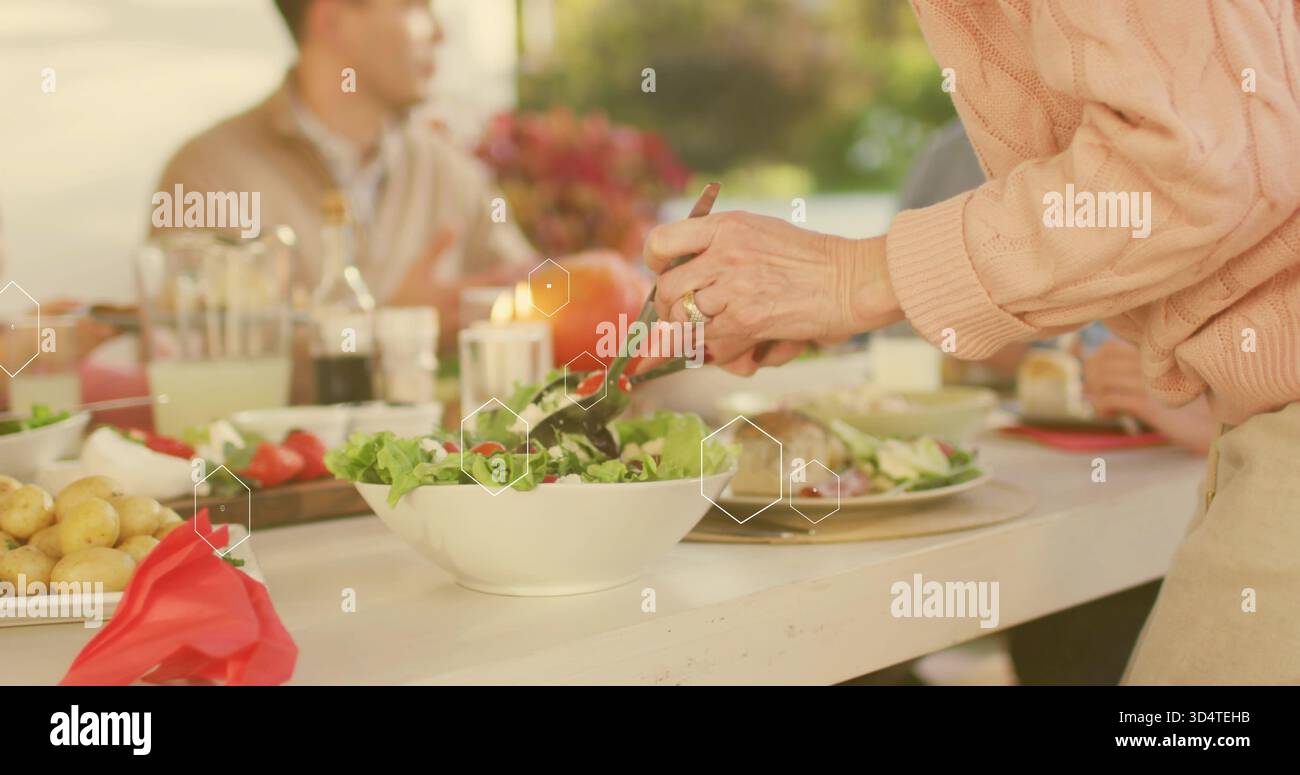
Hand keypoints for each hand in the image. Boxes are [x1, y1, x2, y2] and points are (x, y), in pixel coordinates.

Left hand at [643, 211, 900, 369]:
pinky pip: (713, 346)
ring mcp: (733, 287)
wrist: (851, 280)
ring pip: (685, 323)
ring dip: (696, 339)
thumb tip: (679, 271)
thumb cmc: (810, 260)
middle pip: (667, 290)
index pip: (661, 240)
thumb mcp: (761, 232)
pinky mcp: (746, 320)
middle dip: (671, 312)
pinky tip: (745, 351)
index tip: (663, 273)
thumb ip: (721, 246)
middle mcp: (723, 254)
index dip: (656, 263)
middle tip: (687, 320)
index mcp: (725, 227)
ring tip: (717, 338)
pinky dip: (723, 356)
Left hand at [1082, 339, 1216, 453]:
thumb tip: (1095, 381)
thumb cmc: (1192, 406)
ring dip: (1096, 393)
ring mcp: (1149, 382)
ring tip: (1103, 406)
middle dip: (1090, 378)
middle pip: (1101, 361)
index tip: (1094, 378)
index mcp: (1153, 354)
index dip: (1095, 361)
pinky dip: (1102, 407)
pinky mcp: (1149, 404)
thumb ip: (1138, 374)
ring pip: (1103, 379)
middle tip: (1095, 394)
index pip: (1109, 347)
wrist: (1217, 425)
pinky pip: (1112, 399)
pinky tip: (1109, 414)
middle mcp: (1150, 363)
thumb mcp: (1163, 384)